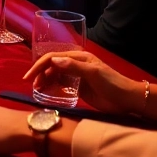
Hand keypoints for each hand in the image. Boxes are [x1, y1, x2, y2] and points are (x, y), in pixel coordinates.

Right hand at [23, 51, 145, 115]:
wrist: (127, 99)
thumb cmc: (112, 84)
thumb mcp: (93, 73)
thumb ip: (74, 66)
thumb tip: (53, 60)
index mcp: (78, 57)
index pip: (52, 58)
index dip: (38, 66)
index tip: (28, 78)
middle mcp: (75, 64)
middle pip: (51, 66)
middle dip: (40, 74)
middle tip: (32, 86)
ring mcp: (76, 76)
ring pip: (55, 75)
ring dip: (44, 81)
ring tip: (37, 91)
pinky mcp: (78, 87)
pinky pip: (61, 84)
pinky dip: (52, 87)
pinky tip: (47, 93)